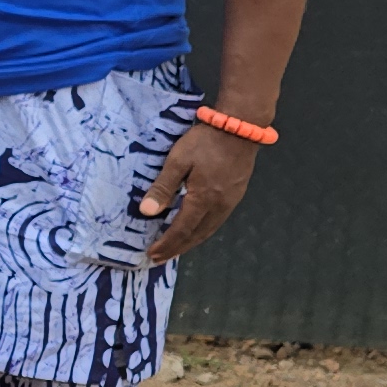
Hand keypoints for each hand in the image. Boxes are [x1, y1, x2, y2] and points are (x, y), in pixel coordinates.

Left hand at [137, 119, 261, 262]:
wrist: (240, 128)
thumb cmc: (205, 142)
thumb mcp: (178, 160)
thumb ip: (163, 187)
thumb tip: (147, 212)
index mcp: (203, 199)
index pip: (182, 229)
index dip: (167, 244)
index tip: (152, 254)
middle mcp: (219, 205)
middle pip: (197, 235)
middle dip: (177, 248)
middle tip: (160, 258)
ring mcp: (231, 201)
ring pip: (209, 230)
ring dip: (191, 242)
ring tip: (175, 248)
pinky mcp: (236, 194)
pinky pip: (217, 221)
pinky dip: (203, 231)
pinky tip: (196, 229)